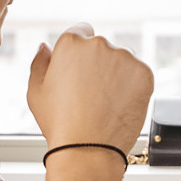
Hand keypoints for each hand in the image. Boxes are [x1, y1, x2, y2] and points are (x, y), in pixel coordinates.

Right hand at [24, 25, 150, 157]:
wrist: (88, 149)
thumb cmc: (59, 123)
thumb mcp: (36, 91)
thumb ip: (40, 63)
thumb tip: (45, 46)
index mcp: (72, 42)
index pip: (81, 31)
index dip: (80, 52)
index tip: (81, 70)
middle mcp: (99, 44)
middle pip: (102, 47)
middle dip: (99, 63)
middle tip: (91, 93)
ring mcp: (125, 57)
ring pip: (123, 59)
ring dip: (117, 72)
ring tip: (106, 101)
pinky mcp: (144, 73)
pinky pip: (139, 73)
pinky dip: (133, 85)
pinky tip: (120, 104)